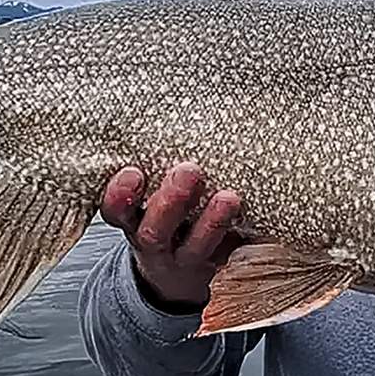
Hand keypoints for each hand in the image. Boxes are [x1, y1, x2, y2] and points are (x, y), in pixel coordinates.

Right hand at [100, 161, 244, 311]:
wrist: (177, 274)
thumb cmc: (161, 212)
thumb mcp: (146, 192)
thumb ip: (151, 163)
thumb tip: (161, 102)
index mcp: (132, 220)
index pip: (117, 210)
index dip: (121, 196)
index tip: (133, 173)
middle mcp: (156, 242)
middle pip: (155, 231)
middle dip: (171, 202)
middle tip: (190, 171)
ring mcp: (187, 257)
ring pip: (196, 247)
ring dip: (213, 222)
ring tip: (229, 198)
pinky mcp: (219, 262)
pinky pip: (232, 253)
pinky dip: (246, 237)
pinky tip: (258, 216)